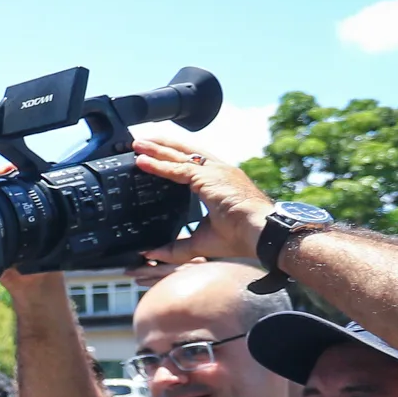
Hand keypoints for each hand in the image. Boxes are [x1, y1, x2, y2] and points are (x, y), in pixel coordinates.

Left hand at [130, 133, 274, 261]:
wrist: (260, 232)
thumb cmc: (239, 237)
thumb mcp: (199, 242)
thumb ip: (175, 247)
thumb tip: (151, 252)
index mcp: (219, 183)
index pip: (192, 165)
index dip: (173, 159)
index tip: (154, 156)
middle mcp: (218, 172)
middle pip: (186, 153)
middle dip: (163, 147)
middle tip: (142, 143)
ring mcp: (215, 171)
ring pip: (180, 155)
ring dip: (156, 150)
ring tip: (137, 145)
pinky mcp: (208, 176)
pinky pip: (178, 168)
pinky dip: (158, 165)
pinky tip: (142, 161)